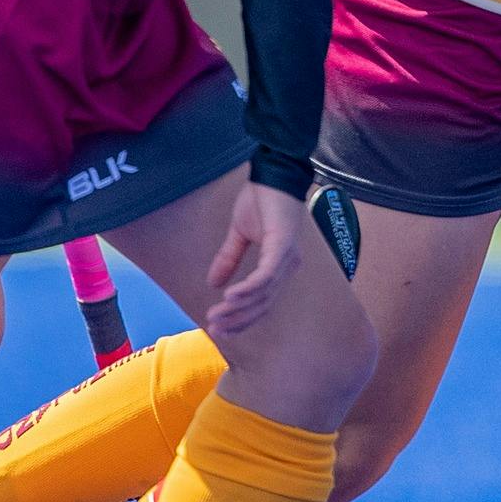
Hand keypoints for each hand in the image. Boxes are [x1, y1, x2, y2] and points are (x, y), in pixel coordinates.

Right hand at [206, 179, 305, 336]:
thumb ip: (229, 258)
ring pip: (264, 294)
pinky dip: (248, 289)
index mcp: (279, 265)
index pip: (262, 302)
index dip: (242, 318)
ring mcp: (287, 257)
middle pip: (263, 305)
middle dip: (238, 320)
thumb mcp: (240, 234)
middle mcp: (287, 266)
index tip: (219, 329)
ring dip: (238, 308)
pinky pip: (266, 275)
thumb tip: (213, 284)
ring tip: (216, 316)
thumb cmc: (261, 199)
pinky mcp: (283, 245)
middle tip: (214, 329)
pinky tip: (230, 297)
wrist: (273, 171)